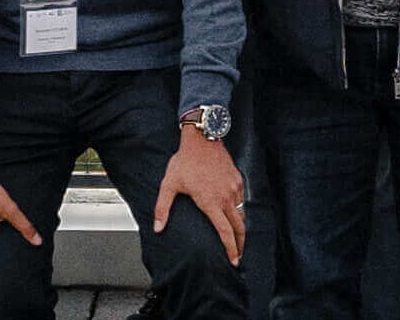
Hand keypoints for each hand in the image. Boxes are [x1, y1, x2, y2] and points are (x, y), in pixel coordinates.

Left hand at [160, 128, 249, 262]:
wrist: (203, 139)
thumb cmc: (184, 161)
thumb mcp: (169, 185)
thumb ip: (162, 208)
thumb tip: (158, 228)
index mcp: (210, 202)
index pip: (225, 232)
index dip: (230, 248)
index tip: (233, 260)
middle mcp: (226, 197)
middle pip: (239, 228)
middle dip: (240, 245)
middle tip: (238, 256)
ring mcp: (234, 188)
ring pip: (242, 215)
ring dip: (240, 229)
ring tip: (237, 240)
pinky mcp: (238, 180)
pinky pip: (241, 201)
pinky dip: (239, 212)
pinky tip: (234, 216)